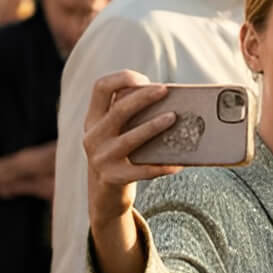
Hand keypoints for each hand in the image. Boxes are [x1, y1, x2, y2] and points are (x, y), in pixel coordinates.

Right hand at [82, 71, 184, 226]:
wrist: (104, 194)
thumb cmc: (119, 153)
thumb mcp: (114, 132)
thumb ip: (128, 114)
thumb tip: (166, 97)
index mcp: (93, 119)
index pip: (100, 87)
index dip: (122, 78)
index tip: (144, 79)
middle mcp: (93, 136)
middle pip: (119, 110)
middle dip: (143, 97)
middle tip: (166, 90)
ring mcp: (101, 158)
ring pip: (131, 138)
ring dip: (154, 126)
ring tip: (174, 118)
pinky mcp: (113, 178)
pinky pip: (142, 171)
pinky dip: (162, 166)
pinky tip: (179, 163)